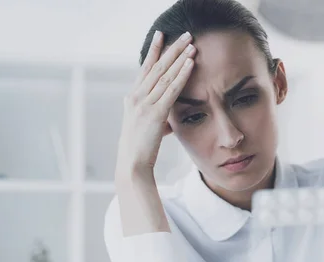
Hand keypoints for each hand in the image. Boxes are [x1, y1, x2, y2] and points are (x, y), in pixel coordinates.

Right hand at [115, 31, 195, 178]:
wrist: (131, 165)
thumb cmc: (140, 150)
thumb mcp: (148, 130)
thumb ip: (158, 120)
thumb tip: (169, 121)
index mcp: (132, 98)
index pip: (145, 69)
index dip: (154, 51)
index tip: (162, 35)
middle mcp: (136, 97)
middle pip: (156, 66)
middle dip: (171, 48)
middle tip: (185, 34)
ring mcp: (144, 104)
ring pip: (165, 75)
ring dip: (179, 57)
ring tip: (191, 43)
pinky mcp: (155, 113)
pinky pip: (171, 89)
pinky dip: (182, 74)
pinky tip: (190, 63)